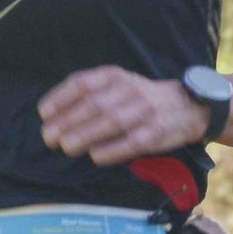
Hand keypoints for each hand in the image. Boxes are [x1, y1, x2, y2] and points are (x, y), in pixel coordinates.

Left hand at [38, 68, 211, 166]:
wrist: (188, 106)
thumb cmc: (141, 98)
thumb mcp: (118, 84)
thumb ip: (90, 94)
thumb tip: (53, 115)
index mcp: (115, 76)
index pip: (83, 83)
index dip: (61, 98)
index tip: (44, 114)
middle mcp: (130, 89)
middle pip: (94, 105)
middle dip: (68, 121)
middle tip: (49, 137)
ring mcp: (145, 110)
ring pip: (111, 122)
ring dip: (85, 135)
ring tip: (66, 147)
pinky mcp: (157, 132)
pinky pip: (132, 142)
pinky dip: (112, 150)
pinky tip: (95, 157)